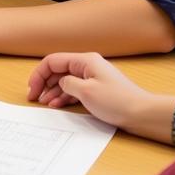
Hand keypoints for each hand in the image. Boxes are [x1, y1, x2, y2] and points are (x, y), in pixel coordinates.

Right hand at [27, 52, 151, 127]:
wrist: (143, 114)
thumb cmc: (116, 101)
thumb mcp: (85, 92)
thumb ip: (66, 83)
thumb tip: (60, 83)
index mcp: (84, 60)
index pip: (52, 61)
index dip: (39, 74)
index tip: (32, 89)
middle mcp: (87, 65)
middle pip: (57, 70)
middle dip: (44, 83)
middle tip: (34, 98)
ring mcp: (92, 77)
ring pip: (65, 80)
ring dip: (53, 91)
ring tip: (44, 103)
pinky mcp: (96, 89)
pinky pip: (74, 89)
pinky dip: (64, 96)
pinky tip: (57, 104)